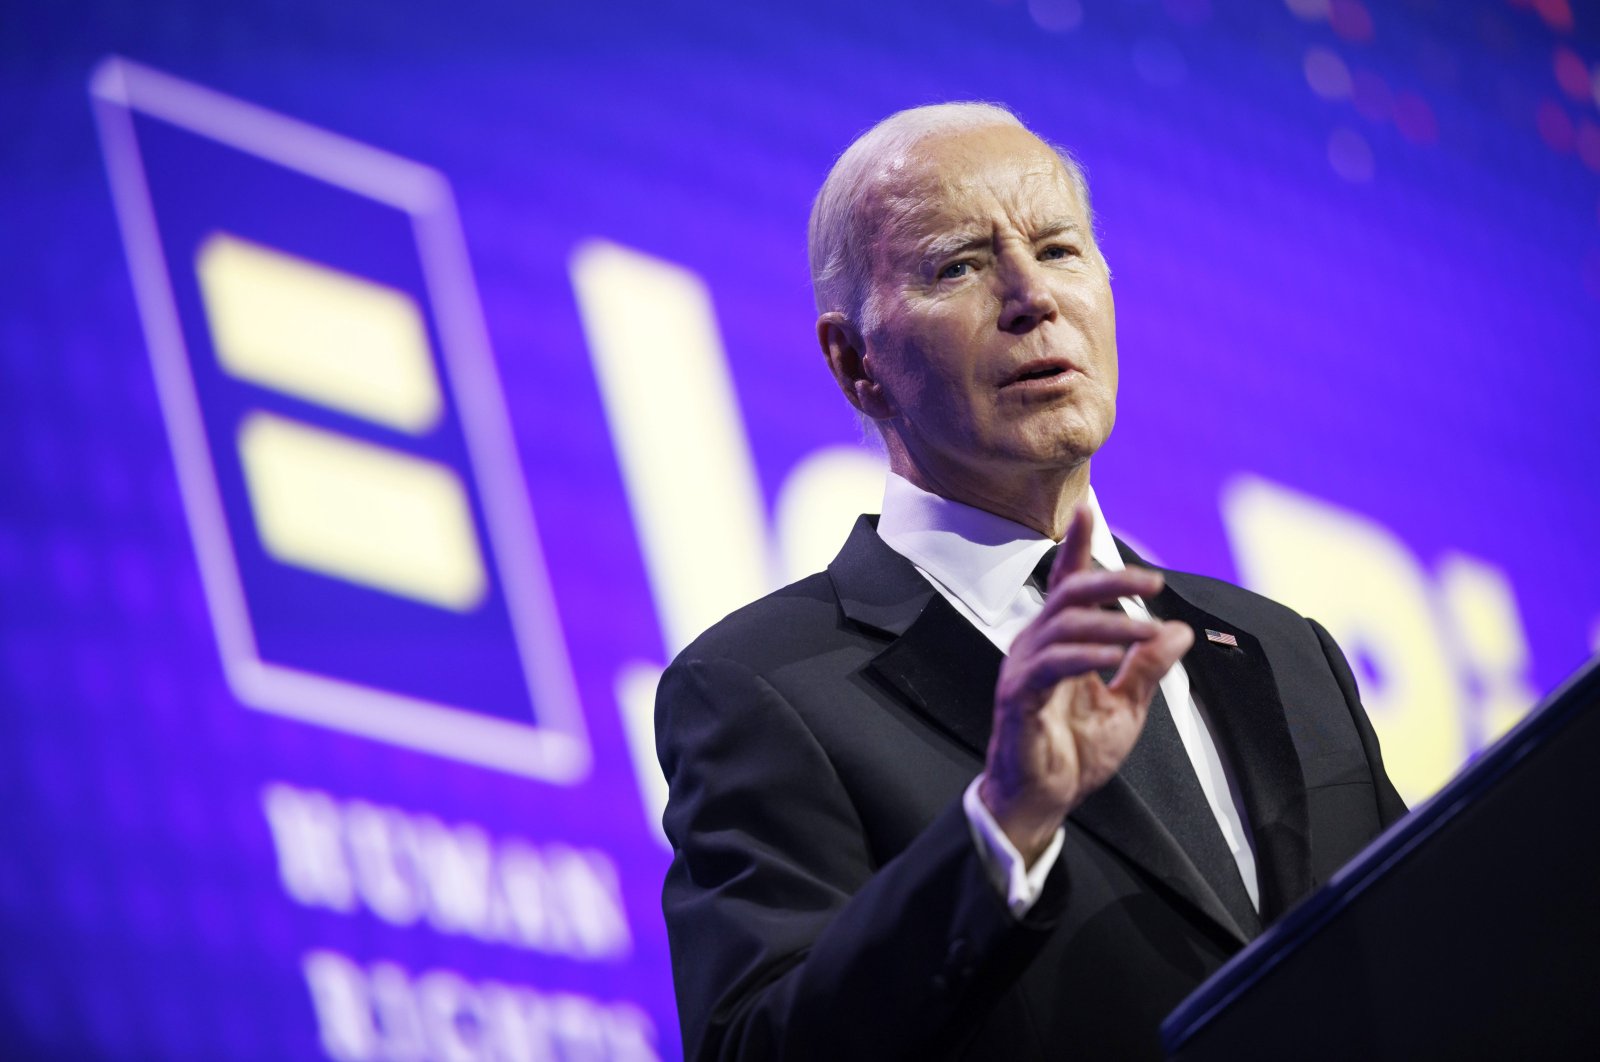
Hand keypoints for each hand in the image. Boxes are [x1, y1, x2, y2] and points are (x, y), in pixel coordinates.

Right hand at [978, 506, 1194, 864]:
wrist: (1042, 800)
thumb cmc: (1074, 753)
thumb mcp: (1127, 707)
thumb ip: (1148, 669)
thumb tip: (1180, 631)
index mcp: (1056, 642)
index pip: (1068, 584)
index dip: (1078, 546)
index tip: (1088, 507)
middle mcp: (1034, 645)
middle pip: (1069, 594)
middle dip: (1112, 580)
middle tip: (1154, 581)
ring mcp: (1023, 668)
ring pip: (1065, 624)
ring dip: (1113, 624)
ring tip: (1149, 630)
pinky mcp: (1019, 696)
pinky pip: (1053, 664)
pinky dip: (1087, 655)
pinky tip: (1116, 657)